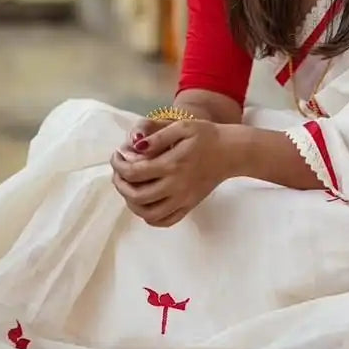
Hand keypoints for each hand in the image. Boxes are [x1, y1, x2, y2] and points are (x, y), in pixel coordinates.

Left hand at [109, 119, 232, 226]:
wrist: (232, 152)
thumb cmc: (207, 136)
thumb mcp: (183, 127)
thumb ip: (158, 137)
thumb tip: (136, 147)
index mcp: (172, 164)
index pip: (134, 172)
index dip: (119, 165)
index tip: (117, 156)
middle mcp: (176, 186)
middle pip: (137, 196)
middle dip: (120, 184)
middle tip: (119, 172)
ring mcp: (183, 199)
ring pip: (148, 213)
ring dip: (132, 203)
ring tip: (129, 188)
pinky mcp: (189, 205)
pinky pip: (165, 220)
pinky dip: (149, 217)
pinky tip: (145, 203)